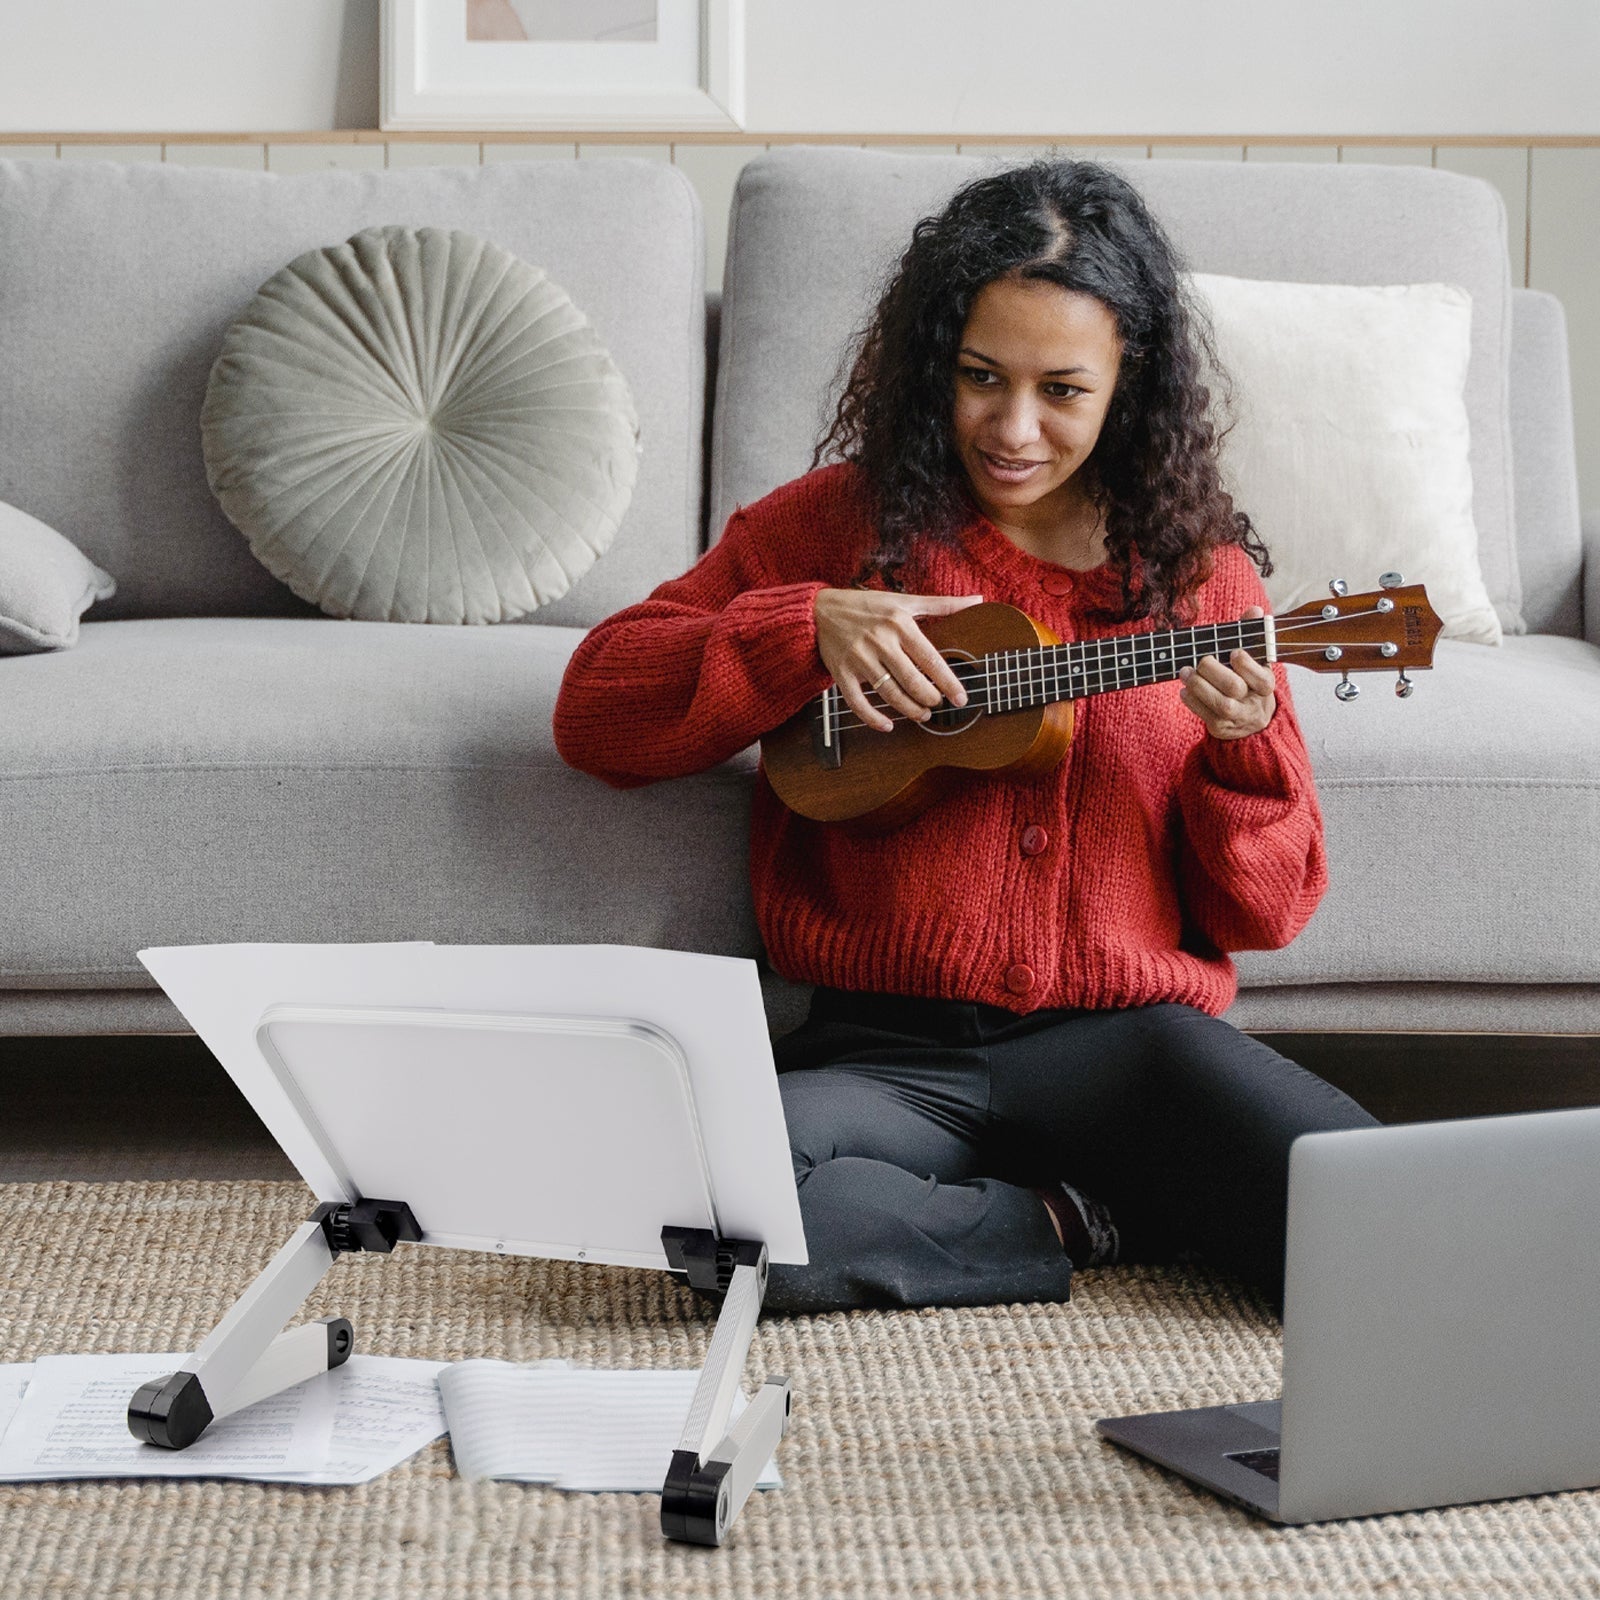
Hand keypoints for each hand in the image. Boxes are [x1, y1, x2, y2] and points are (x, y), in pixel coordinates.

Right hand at [814, 588, 983, 732]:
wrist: (819, 610)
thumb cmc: (867, 606)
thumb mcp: (904, 601)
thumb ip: (941, 604)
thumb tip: (976, 599)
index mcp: (899, 624)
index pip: (930, 659)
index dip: (948, 682)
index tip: (961, 698)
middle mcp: (880, 641)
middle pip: (912, 681)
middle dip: (929, 699)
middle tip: (937, 706)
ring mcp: (859, 659)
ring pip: (890, 694)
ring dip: (909, 710)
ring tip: (921, 715)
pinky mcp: (841, 673)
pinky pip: (857, 703)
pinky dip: (873, 718)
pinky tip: (888, 725)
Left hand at [1178, 605, 1276, 740]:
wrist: (1250, 720)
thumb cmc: (1248, 681)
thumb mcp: (1254, 660)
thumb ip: (1251, 634)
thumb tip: (1255, 610)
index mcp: (1265, 684)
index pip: (1261, 677)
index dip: (1246, 664)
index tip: (1233, 652)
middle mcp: (1253, 703)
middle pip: (1234, 688)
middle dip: (1214, 671)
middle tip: (1201, 660)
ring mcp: (1237, 717)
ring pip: (1220, 704)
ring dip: (1198, 685)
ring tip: (1185, 672)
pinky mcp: (1221, 727)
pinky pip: (1204, 715)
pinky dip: (1191, 700)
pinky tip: (1185, 689)